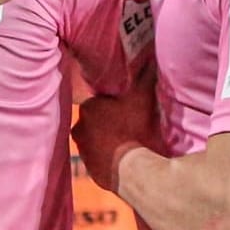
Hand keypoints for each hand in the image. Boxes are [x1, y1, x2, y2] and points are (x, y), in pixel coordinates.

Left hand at [71, 68, 160, 192]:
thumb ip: (145, 76)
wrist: (133, 170)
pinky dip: (109, 157)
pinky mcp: (89, 169)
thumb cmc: (136, 130)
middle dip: (109, 121)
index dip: (114, 104)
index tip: (127, 109)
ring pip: (96, 139)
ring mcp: (83, 150)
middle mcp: (79, 127)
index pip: (100, 101)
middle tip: (129, 125)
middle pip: (96, 120)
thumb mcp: (143, 98)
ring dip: (108, 139)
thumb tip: (150, 59)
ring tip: (128, 142)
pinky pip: (99, 158)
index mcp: (88, 107)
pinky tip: (123, 157)